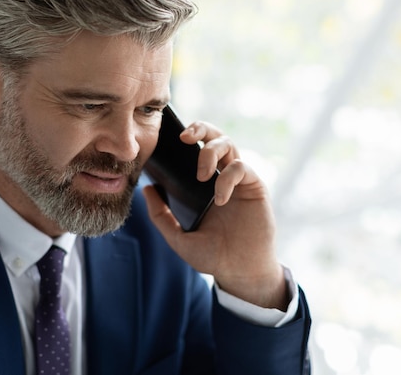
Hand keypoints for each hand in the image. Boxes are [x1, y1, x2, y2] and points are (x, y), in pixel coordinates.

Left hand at [143, 121, 288, 309]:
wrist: (239, 271)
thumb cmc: (212, 256)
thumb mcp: (179, 238)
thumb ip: (161, 216)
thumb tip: (147, 189)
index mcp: (203, 184)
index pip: (195, 149)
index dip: (186, 137)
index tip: (169, 139)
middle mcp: (221, 176)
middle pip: (214, 136)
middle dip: (200, 128)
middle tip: (185, 137)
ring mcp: (238, 180)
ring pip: (229, 143)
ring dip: (211, 151)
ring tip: (202, 175)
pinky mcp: (254, 186)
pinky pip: (241, 167)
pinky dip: (228, 179)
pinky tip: (219, 199)